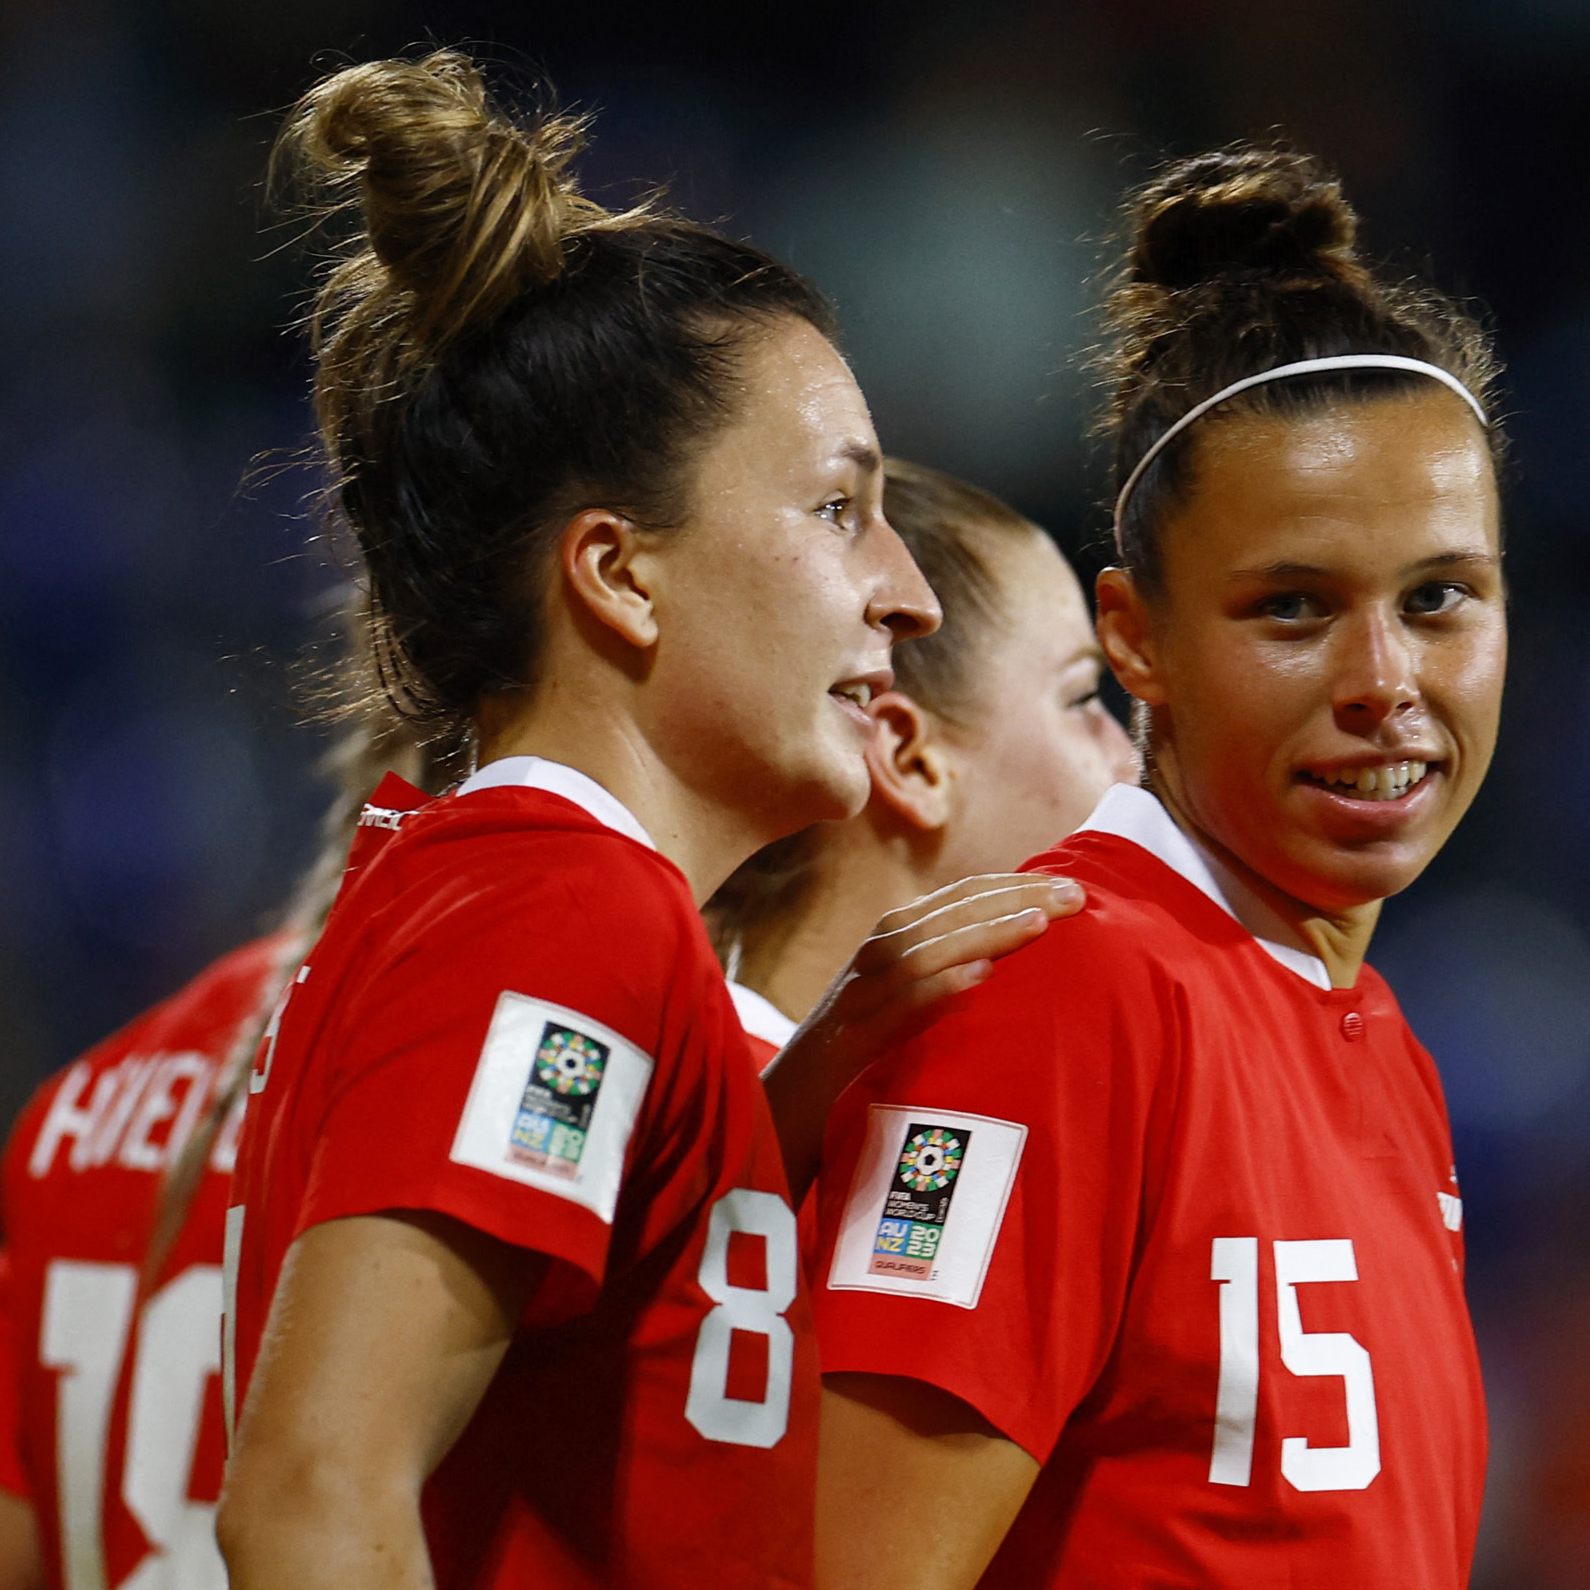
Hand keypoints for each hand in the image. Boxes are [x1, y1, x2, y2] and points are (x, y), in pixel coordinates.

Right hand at [763, 874, 1082, 1198]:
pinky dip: (939, 988)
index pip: (958, 897)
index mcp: (891, 940)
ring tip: (1039, 925)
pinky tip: (981, 978)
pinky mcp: (851, 1037)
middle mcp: (874, 956)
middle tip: (1075, 896)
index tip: (1069, 885)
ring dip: (985, 933)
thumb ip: (943, 972)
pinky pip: (899, 1005)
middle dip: (1013, 898)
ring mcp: (860, 994)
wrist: (783, 1108)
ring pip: (927, 949)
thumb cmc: (856, 1057)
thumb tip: (1009, 957)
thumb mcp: (903, 1001)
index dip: (1012, 885)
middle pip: (949, 913)